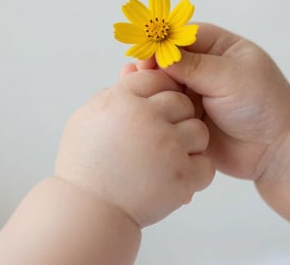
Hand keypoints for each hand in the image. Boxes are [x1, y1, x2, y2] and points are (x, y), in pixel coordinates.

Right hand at [54, 70, 214, 227]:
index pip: (154, 78)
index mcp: (123, 101)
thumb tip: (129, 79)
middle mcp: (147, 118)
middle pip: (181, 101)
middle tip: (162, 133)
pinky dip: (196, 171)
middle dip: (175, 115)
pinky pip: (206, 163)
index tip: (157, 103)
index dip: (158, 89)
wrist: (88, 211)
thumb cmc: (84, 164)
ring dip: (189, 143)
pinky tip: (178, 174)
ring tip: (170, 156)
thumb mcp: (85, 118)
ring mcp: (168, 147)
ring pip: (199, 130)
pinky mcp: (182, 176)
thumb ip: (109, 96)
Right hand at [135, 23, 289, 179]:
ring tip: (137, 86)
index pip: (184, 36)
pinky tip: (140, 102)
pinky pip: (165, 104)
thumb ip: (194, 66)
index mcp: (219, 48)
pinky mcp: (185, 114)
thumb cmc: (262, 104)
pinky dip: (153, 102)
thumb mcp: (231, 77)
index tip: (147, 51)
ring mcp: (193, 91)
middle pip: (170, 58)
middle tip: (140, 71)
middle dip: (155, 63)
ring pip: (164, 81)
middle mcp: (203, 68)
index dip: (164, 42)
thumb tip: (159, 53)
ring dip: (152, 82)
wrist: (272, 149)